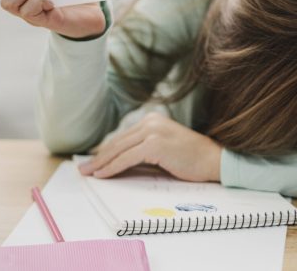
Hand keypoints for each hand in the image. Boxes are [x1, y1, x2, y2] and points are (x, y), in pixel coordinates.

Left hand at [79, 112, 222, 181]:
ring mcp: (153, 131)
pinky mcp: (155, 144)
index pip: (122, 137)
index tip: (92, 161)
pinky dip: (112, 167)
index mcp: (152, 120)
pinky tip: (102, 175)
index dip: (105, 151)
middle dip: (98, 157)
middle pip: (117, 142)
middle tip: (83, 169)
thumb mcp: (163, 151)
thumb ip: (142, 152)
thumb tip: (117, 164)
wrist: (213, 160)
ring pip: (119, 149)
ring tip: (88, 173)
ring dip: (101, 163)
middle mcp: (150, 122)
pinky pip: (127, 158)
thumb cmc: (191, 159)